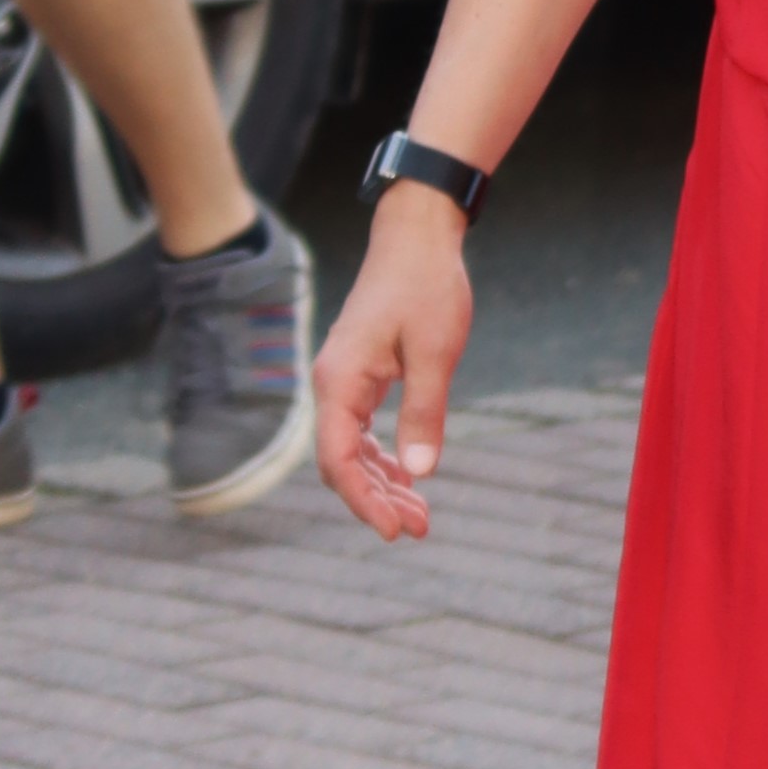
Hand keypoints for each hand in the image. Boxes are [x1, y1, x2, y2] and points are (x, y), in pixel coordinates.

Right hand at [313, 189, 475, 542]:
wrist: (417, 238)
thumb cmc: (426, 287)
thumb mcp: (434, 353)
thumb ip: (424, 413)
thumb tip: (419, 473)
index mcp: (339, 382)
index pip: (339, 460)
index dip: (363, 501)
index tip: (395, 530)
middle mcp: (332, 385)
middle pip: (342, 462)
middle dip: (377, 500)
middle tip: (419, 529)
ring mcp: (344, 381)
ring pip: (354, 450)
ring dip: (383, 484)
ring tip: (421, 516)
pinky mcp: (361, 376)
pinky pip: (363, 430)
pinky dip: (384, 458)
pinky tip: (408, 480)